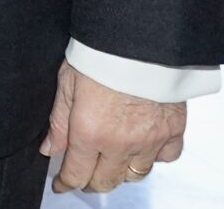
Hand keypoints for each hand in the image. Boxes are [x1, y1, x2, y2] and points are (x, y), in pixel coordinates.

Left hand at [41, 63, 185, 194]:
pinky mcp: (174, 130)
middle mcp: (121, 142)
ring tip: (110, 161)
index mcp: (90, 131)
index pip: (77, 174)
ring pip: (135, 174)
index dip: (66, 183)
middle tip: (83, 174)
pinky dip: (154, 157)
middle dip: (91, 181)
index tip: (61, 184)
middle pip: (106, 181)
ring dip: (121, 172)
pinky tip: (143, 147)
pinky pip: (166, 158)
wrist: (139, 38)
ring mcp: (150, 139)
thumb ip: (58, 122)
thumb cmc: (100, 54)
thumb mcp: (67, 83)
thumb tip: (49, 149)